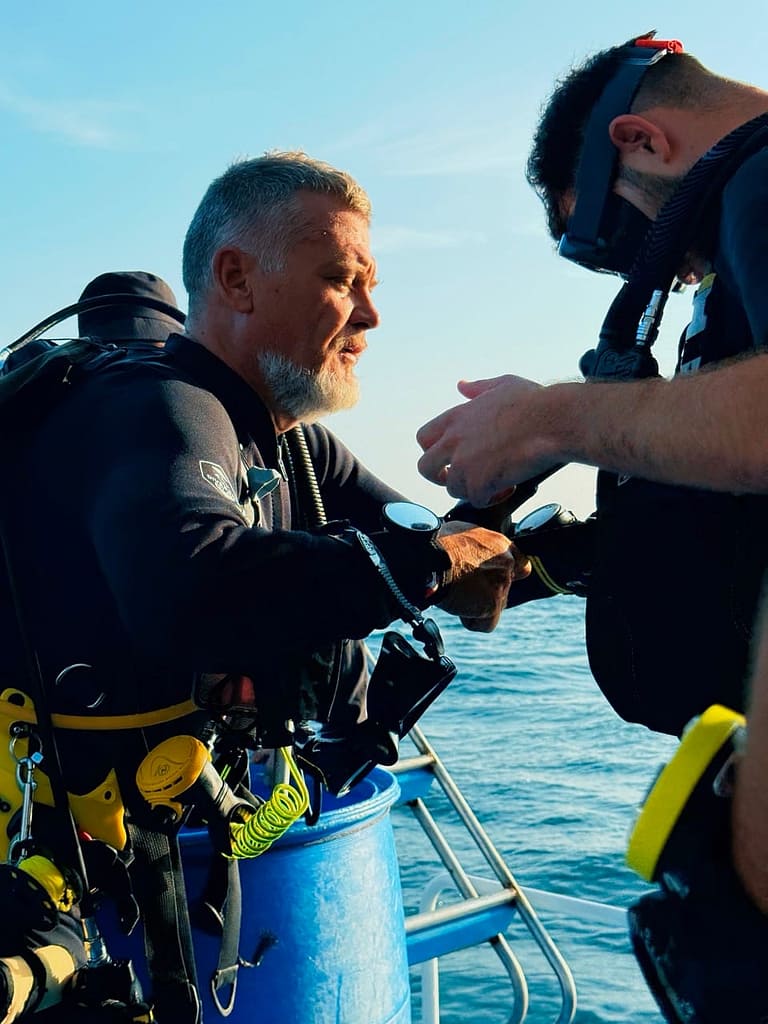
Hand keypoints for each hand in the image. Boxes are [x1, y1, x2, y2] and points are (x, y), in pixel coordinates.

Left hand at [416, 376, 558, 506]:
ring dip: (473, 489)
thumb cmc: (534, 403)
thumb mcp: (502, 384)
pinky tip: (507, 487)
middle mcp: (454, 440)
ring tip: (495, 482)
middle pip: (425, 468)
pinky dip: (491, 498)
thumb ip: (478, 388)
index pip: (423, 438)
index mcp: (456, 417)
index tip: (448, 456)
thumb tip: (462, 385)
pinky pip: (476, 500)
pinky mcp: (480, 482)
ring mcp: (465, 463)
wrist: (553, 420)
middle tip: (462, 478)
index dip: (433, 450)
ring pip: (453, 488)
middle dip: (441, 477)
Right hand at [435, 520, 529, 631]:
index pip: (520, 566)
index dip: (503, 574)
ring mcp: (501, 585)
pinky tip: (458, 607)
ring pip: (495, 606)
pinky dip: (472, 621)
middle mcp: (506, 564)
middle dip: (487, 592)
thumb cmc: (437, 544)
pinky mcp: (492, 604)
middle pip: (505, 589)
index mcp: (500, 545)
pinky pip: (486, 623)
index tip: (488, 578)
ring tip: (456, 594)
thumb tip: (473, 552)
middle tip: (463, 587)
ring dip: (477, 605)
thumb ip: (479, 546)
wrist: (429, 559)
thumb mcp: (464, 533)